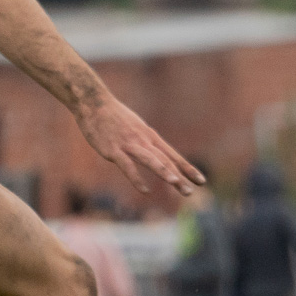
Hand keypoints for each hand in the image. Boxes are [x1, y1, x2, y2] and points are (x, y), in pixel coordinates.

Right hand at [75, 95, 204, 195]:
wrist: (94, 103)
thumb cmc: (115, 117)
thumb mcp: (136, 128)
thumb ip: (146, 142)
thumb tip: (156, 153)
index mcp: (151, 137)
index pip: (173, 155)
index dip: (187, 168)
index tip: (201, 181)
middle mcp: (144, 141)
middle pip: (165, 160)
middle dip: (179, 176)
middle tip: (191, 191)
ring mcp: (129, 145)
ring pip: (150, 160)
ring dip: (164, 171)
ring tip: (176, 182)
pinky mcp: (113, 150)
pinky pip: (128, 166)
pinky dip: (136, 178)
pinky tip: (145, 190)